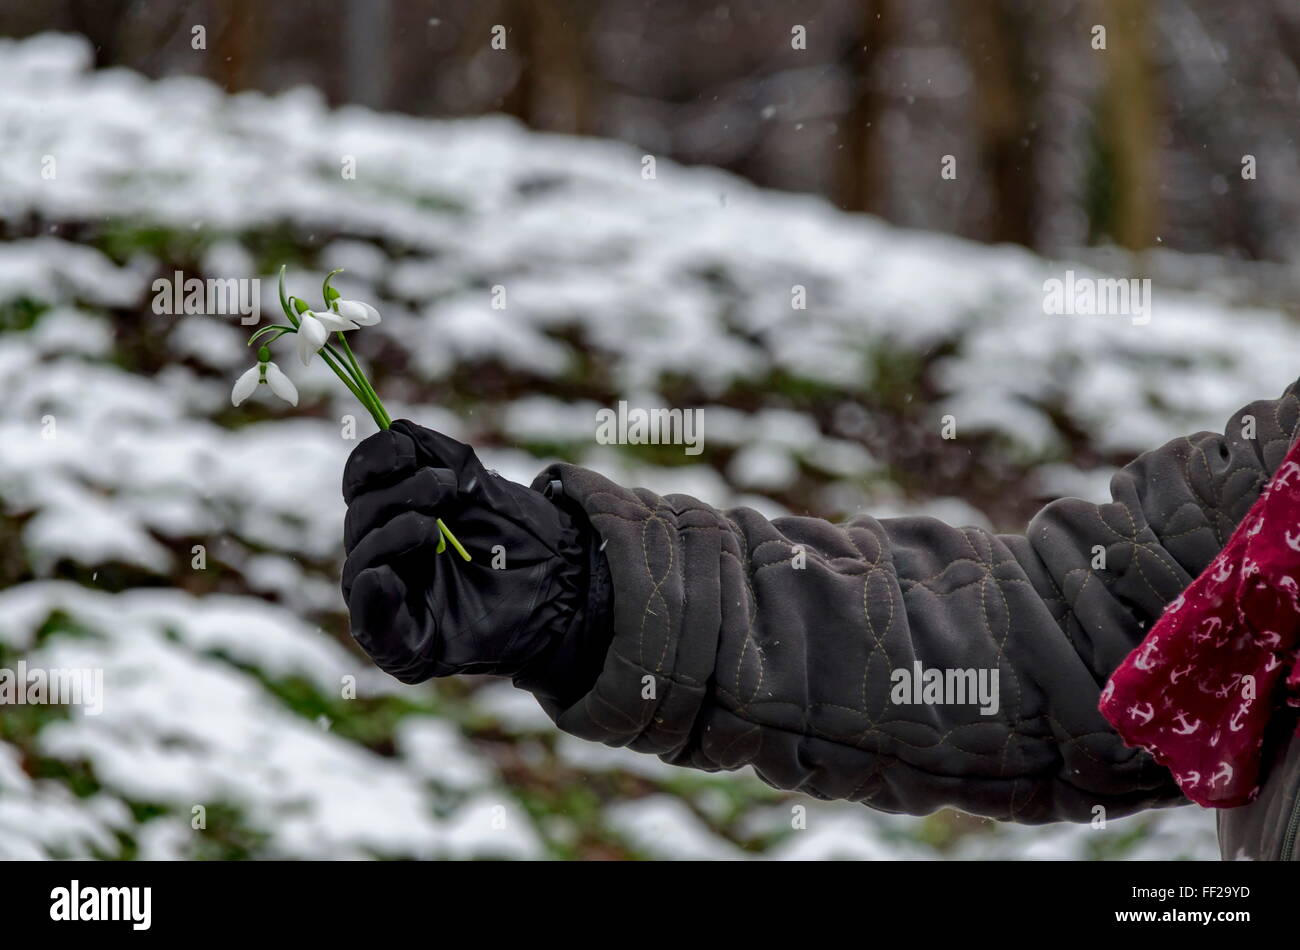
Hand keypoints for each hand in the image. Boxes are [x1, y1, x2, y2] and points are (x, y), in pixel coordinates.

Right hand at [340, 420, 590, 684]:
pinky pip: (375, 628)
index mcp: (398, 515)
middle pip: (359, 520)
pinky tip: (384, 577)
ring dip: (392, 536)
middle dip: (398, 495)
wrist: (567, 578)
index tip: (406, 451)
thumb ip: (434, 453)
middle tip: (446, 488)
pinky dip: (372, 601)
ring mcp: (399, 601)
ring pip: (360, 567)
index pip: (360, 485)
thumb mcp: (477, 483)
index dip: (372, 463)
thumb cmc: (524, 532)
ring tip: (433, 530)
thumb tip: (394, 431)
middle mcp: (390, 557)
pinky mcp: (413, 643)